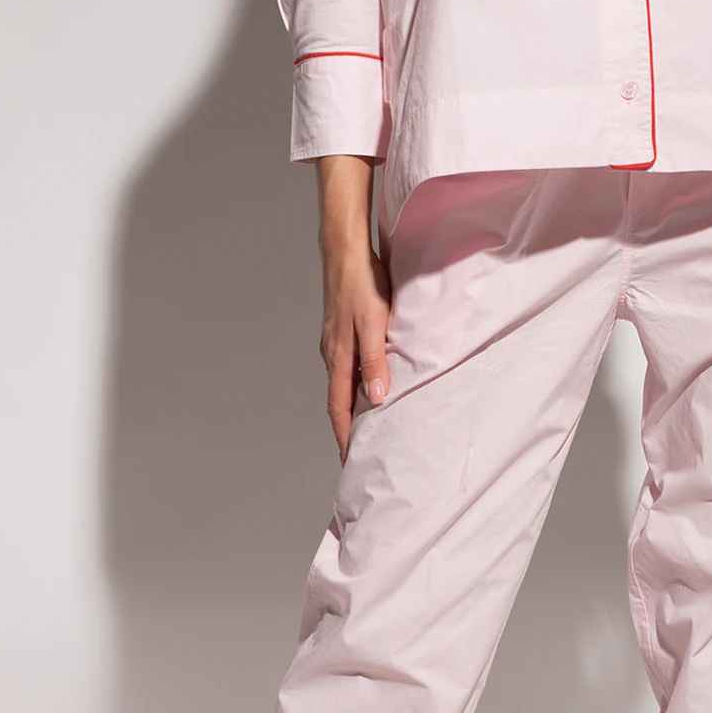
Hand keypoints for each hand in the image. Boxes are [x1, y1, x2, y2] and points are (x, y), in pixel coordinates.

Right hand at [319, 239, 390, 464]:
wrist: (344, 250)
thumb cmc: (361, 283)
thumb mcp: (374, 324)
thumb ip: (375, 361)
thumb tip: (378, 398)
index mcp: (339, 358)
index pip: (340, 409)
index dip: (346, 438)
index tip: (351, 462)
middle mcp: (333, 355)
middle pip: (338, 403)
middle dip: (347, 431)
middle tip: (358, 455)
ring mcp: (334, 344)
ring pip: (342, 386)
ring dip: (351, 410)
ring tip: (366, 429)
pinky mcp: (340, 332)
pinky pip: (346, 369)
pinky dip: (354, 387)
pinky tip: (366, 389)